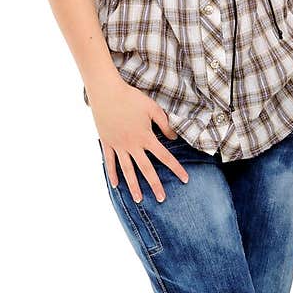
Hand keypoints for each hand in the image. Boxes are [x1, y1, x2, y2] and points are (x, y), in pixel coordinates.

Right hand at [91, 81, 188, 201]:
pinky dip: (112, 173)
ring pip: (127, 170)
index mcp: (146, 137)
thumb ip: (165, 124)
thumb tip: (174, 139)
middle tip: (161, 199)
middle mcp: (132, 145)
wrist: (106, 92)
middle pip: (146, 169)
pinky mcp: (107, 142)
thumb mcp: (153, 108)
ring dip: (133, 186)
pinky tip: (116, 185)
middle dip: (155, 185)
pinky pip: (110, 161)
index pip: (165, 157)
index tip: (185, 179)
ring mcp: (118, 145)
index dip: (176, 168)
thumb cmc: (131, 97)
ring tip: (138, 199)